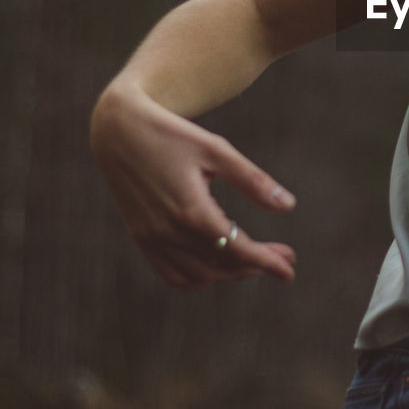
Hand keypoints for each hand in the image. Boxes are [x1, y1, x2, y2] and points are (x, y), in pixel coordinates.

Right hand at [89, 81, 296, 288]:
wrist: (118, 129)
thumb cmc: (173, 134)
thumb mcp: (217, 150)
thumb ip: (253, 181)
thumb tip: (289, 206)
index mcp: (192, 210)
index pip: (238, 250)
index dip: (268, 263)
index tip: (290, 272)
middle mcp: (169, 231)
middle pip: (222, 265)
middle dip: (256, 266)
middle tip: (284, 256)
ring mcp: (151, 238)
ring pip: (197, 276)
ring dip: (229, 274)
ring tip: (255, 259)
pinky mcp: (141, 237)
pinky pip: (171, 274)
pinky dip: (197, 278)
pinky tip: (217, 265)